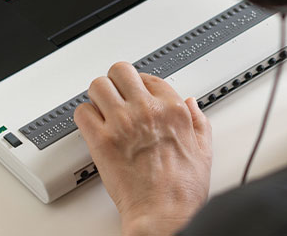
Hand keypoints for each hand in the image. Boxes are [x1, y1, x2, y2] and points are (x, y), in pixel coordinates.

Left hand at [74, 62, 212, 235]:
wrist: (164, 214)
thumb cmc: (183, 189)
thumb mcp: (204, 149)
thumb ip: (199, 120)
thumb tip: (192, 104)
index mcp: (173, 109)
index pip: (149, 77)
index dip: (139, 85)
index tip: (135, 93)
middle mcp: (147, 110)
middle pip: (120, 72)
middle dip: (116, 82)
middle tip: (115, 95)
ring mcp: (123, 123)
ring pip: (98, 86)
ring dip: (98, 96)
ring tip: (101, 109)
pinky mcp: (102, 141)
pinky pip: (82, 113)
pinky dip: (85, 117)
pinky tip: (93, 127)